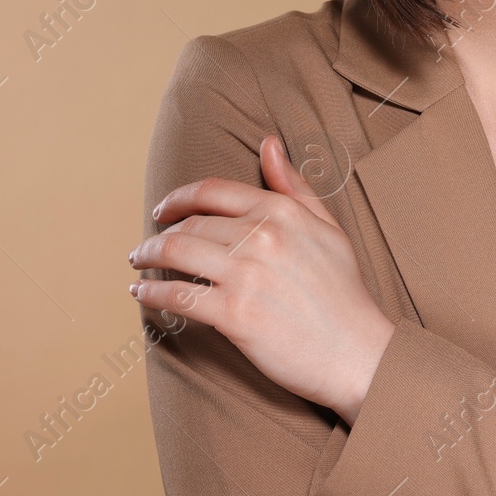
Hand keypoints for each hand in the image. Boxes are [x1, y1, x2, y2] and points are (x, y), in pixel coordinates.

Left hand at [129, 135, 395, 425]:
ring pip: (176, 252)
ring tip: (139, 264)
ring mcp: (246, 275)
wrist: (357, 352)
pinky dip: (151, 293)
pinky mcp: (233, 315)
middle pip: (190, 223)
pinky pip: (177, 295)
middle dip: (160, 233)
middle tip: (147, 246)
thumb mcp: (327, 228)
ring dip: (148, 256)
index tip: (163, 209)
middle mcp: (261, 237)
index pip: (213, 191)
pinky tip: (142, 293)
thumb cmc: (343, 292)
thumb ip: (294, 186)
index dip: (178, 197)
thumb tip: (268, 143)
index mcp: (281, 212)